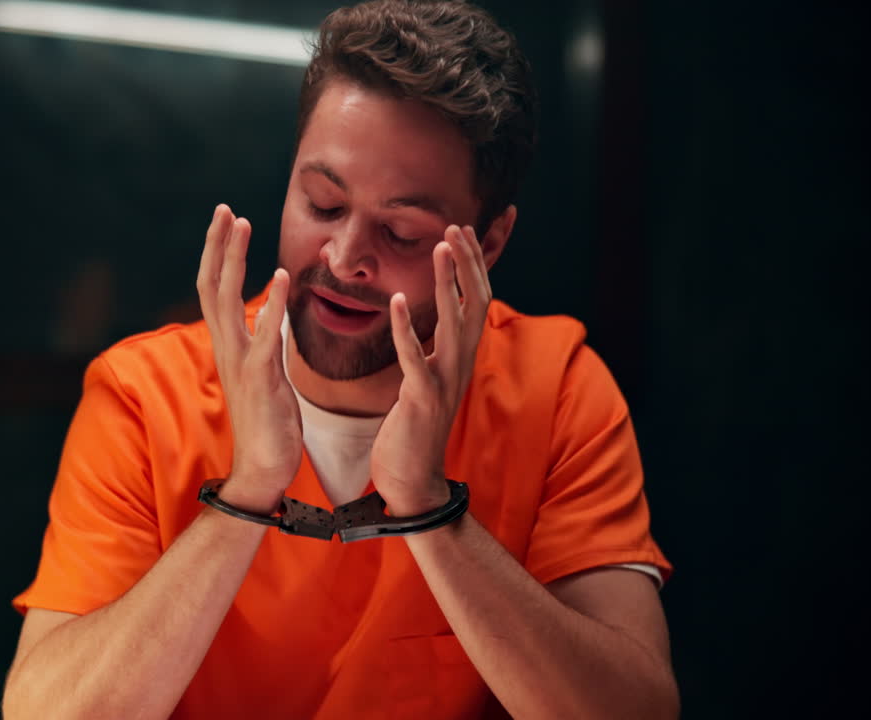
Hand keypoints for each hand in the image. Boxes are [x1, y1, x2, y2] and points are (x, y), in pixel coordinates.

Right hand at [196, 204, 300, 513]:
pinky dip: (271, 307)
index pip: (214, 290)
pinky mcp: (260, 382)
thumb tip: (265, 310)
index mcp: (229, 346)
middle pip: (212, 286)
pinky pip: (263, 338)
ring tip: (243, 226)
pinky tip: (282, 280)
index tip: (226, 219)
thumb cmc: (269, 422)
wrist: (264, 470)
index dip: (217, 254)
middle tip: (226, 209)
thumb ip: (262, 339)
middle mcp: (227, 349)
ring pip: (227, 302)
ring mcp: (240, 364)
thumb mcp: (263, 372)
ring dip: (234, 262)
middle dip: (219, 245)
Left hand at [370, 225, 491, 515]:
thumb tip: (432, 322)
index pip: (475, 302)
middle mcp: (459, 365)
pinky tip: (396, 300)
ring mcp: (444, 382)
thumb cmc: (414, 430)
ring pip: (453, 323)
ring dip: (447, 283)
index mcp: (459, 359)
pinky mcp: (421, 400)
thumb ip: (433, 351)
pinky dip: (405, 328)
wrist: (413, 483)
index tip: (462, 230)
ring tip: (440, 247)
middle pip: (474, 303)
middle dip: (466, 263)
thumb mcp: (428, 381)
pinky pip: (415, 358)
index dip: (471, 266)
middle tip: (457, 226)